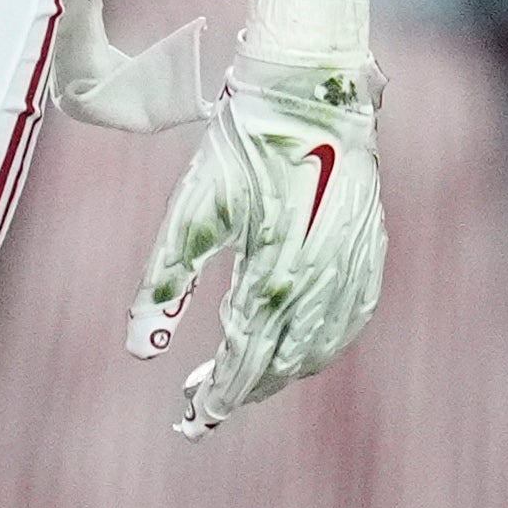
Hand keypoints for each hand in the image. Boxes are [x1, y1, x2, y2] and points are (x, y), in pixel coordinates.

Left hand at [126, 33, 388, 436]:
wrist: (311, 87)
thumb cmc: (243, 143)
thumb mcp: (193, 208)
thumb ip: (164, 281)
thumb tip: (138, 351)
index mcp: (274, 274)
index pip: (243, 361)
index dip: (216, 396)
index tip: (189, 420)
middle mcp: (320, 280)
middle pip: (281, 364)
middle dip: (241, 388)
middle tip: (201, 401)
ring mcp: (352, 265)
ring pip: (320, 348)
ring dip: (281, 372)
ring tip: (243, 378)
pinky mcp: (369, 247)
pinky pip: (351, 318)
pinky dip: (323, 344)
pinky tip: (303, 346)